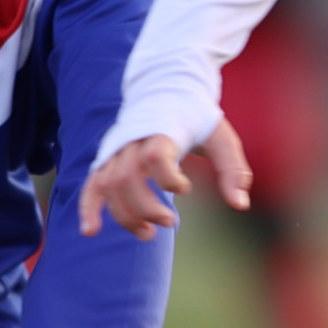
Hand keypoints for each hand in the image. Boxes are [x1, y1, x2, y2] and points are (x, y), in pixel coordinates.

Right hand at [76, 120, 251, 238]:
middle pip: (127, 178)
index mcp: (161, 131)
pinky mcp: (106, 161)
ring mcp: (115, 151)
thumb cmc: (197, 119)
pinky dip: (88, 208)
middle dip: (146, 207)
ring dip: (125, 216)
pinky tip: (90, 232)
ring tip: (148, 235)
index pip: (155, 156)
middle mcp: (132, 141)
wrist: (165, 93)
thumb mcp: (222, 139)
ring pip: (109, 186)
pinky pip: (91, 184)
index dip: (167, 178)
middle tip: (171, 223)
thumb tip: (240, 205)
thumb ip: (232, 169)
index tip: (185, 188)